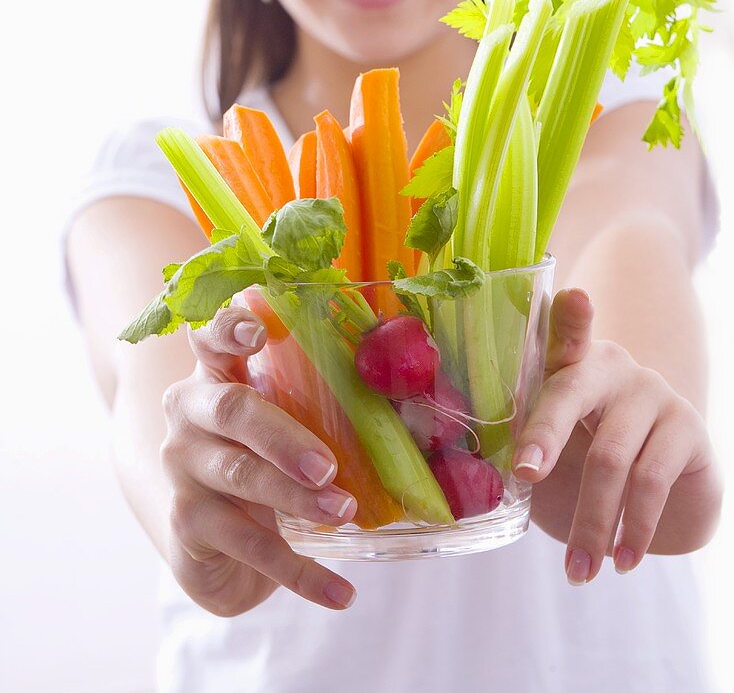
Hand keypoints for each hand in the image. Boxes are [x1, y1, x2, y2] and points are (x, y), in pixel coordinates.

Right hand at [160, 293, 357, 616]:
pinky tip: (342, 593)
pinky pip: (251, 548)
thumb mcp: (276, 420)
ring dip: (296, 498)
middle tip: (327, 464)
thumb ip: (312, 397)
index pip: (211, 338)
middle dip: (283, 436)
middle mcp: (189, 415)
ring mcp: (183, 470)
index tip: (258, 329)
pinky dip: (303, 573)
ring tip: (344, 512)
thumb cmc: (259, 456)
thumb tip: (407, 388)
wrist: (206, 536)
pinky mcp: (188, 525)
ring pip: (241, 478)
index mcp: (214, 375)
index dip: (230, 328)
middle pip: (233, 411)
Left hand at [511, 288, 719, 584]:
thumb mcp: (551, 458)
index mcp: (566, 364)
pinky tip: (622, 560)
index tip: (571, 297)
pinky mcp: (688, 427)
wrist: (654, 503)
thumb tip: (485, 473)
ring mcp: (652, 391)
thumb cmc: (582, 469)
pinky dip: (634, 528)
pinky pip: (653, 479)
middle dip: (544, 434)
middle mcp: (610, 366)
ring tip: (579, 570)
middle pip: (571, 392)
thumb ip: (524, 448)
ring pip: (611, 457)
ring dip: (591, 522)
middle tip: (525, 475)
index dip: (565, 317)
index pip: (560, 335)